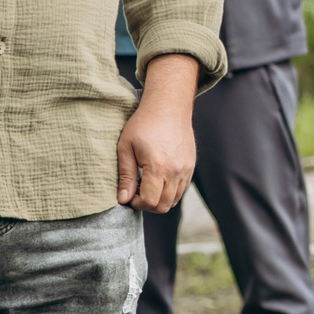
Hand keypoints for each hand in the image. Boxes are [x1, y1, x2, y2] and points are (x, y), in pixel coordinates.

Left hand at [117, 54, 199, 211]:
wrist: (168, 108)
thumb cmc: (143, 125)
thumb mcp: (126, 148)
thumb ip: (126, 176)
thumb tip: (123, 199)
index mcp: (157, 167)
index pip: (149, 201)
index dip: (136, 204)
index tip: (128, 196)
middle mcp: (175, 171)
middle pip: (164, 205)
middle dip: (147, 205)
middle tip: (136, 194)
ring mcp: (186, 169)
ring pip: (174, 200)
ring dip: (159, 200)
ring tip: (147, 186)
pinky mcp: (191, 166)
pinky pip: (181, 189)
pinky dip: (170, 192)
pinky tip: (158, 179)